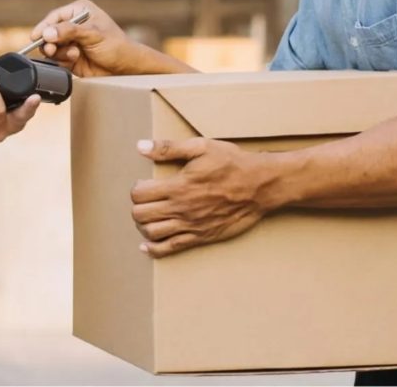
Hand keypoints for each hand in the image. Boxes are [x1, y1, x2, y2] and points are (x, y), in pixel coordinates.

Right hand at [30, 0, 154, 76]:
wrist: (125, 68)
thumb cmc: (116, 46)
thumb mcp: (93, 35)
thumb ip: (70, 32)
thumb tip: (47, 32)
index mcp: (79, 11)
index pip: (55, 17)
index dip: (43, 26)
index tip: (36, 36)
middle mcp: (73, 25)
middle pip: (49, 32)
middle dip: (50, 42)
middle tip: (52, 50)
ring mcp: (71, 41)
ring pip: (51, 47)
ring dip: (59, 52)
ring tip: (74, 55)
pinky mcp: (70, 57)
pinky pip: (56, 59)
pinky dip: (61, 61)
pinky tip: (74, 60)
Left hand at [130, 138, 282, 257]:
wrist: (260, 186)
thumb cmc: (232, 164)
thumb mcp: (201, 147)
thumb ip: (169, 148)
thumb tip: (140, 147)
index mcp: (178, 186)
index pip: (139, 194)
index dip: (136, 189)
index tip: (143, 184)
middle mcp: (180, 208)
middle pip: (140, 215)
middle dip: (137, 207)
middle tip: (145, 201)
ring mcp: (190, 225)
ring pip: (151, 233)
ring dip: (143, 226)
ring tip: (148, 217)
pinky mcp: (200, 237)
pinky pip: (170, 248)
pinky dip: (154, 249)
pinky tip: (147, 245)